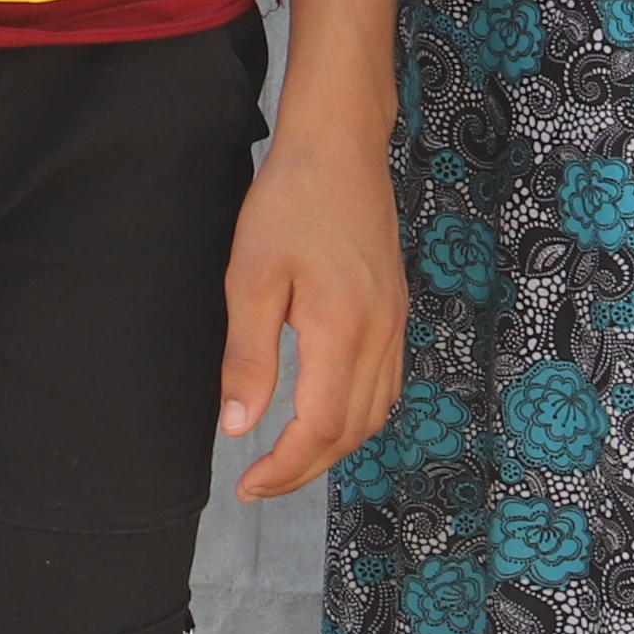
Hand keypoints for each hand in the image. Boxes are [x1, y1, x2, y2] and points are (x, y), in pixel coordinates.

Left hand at [215, 113, 403, 505]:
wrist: (341, 147)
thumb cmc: (290, 202)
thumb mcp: (250, 277)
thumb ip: (248, 358)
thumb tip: (239, 427)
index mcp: (342, 329)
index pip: (322, 429)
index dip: (286, 469)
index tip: (247, 485)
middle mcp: (380, 334)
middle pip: (352, 433)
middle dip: (305, 469)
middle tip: (259, 484)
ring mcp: (394, 323)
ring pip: (374, 414)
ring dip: (332, 448)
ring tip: (287, 459)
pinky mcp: (394, 311)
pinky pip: (384, 385)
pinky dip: (355, 417)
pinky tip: (324, 415)